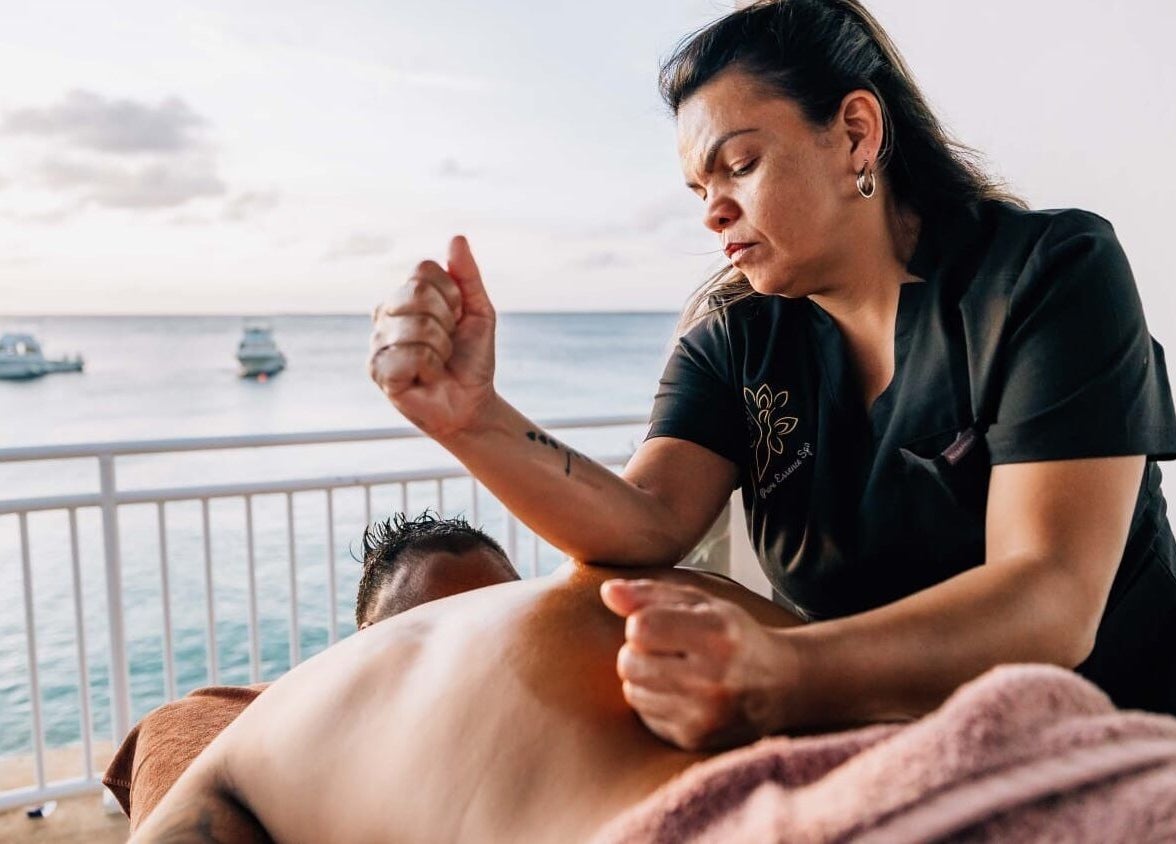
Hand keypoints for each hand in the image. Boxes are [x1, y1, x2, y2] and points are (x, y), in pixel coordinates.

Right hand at [368, 236, 496, 437]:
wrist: (472, 402)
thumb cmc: (472, 359)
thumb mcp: (480, 312)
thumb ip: (468, 276)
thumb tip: (457, 238)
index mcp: (407, 296)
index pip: (424, 270)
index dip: (452, 295)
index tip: (457, 318)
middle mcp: (386, 314)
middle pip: (417, 292)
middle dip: (447, 321)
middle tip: (448, 343)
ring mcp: (378, 342)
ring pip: (417, 326)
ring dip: (441, 348)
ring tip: (438, 362)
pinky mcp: (377, 370)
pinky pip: (409, 355)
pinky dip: (430, 368)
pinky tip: (426, 377)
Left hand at [600, 579, 798, 750]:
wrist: (781, 685)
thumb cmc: (733, 636)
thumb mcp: (700, 603)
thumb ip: (650, 594)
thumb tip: (607, 591)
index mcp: (717, 634)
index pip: (640, 627)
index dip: (642, 623)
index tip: (661, 624)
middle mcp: (713, 678)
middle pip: (629, 661)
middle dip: (639, 651)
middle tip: (667, 649)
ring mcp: (705, 714)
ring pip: (632, 690)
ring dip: (644, 678)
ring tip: (676, 671)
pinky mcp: (695, 739)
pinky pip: (644, 716)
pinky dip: (654, 702)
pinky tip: (682, 694)